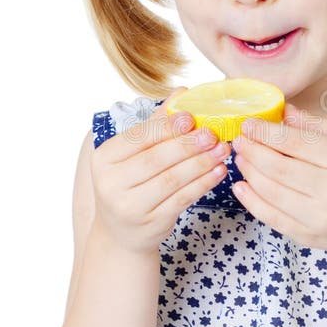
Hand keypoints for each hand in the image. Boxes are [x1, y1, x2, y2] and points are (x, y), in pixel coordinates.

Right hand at [91, 88, 230, 255]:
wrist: (122, 234)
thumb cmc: (131, 184)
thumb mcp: (133, 155)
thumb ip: (157, 124)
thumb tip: (181, 92)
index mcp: (104, 159)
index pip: (138, 138)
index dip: (167, 127)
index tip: (191, 117)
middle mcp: (112, 183)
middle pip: (156, 159)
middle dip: (188, 144)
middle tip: (213, 133)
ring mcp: (131, 206)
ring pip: (172, 179)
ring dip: (201, 163)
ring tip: (222, 150)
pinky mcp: (152, 222)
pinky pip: (183, 198)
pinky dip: (203, 183)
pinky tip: (218, 171)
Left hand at [230, 104, 326, 257]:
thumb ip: (318, 126)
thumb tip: (284, 111)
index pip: (296, 142)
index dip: (266, 132)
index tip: (249, 124)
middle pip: (278, 166)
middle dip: (252, 150)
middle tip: (239, 140)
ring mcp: (319, 217)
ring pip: (270, 191)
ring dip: (248, 172)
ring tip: (241, 158)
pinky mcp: (308, 236)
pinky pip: (271, 217)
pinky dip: (251, 201)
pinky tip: (241, 186)